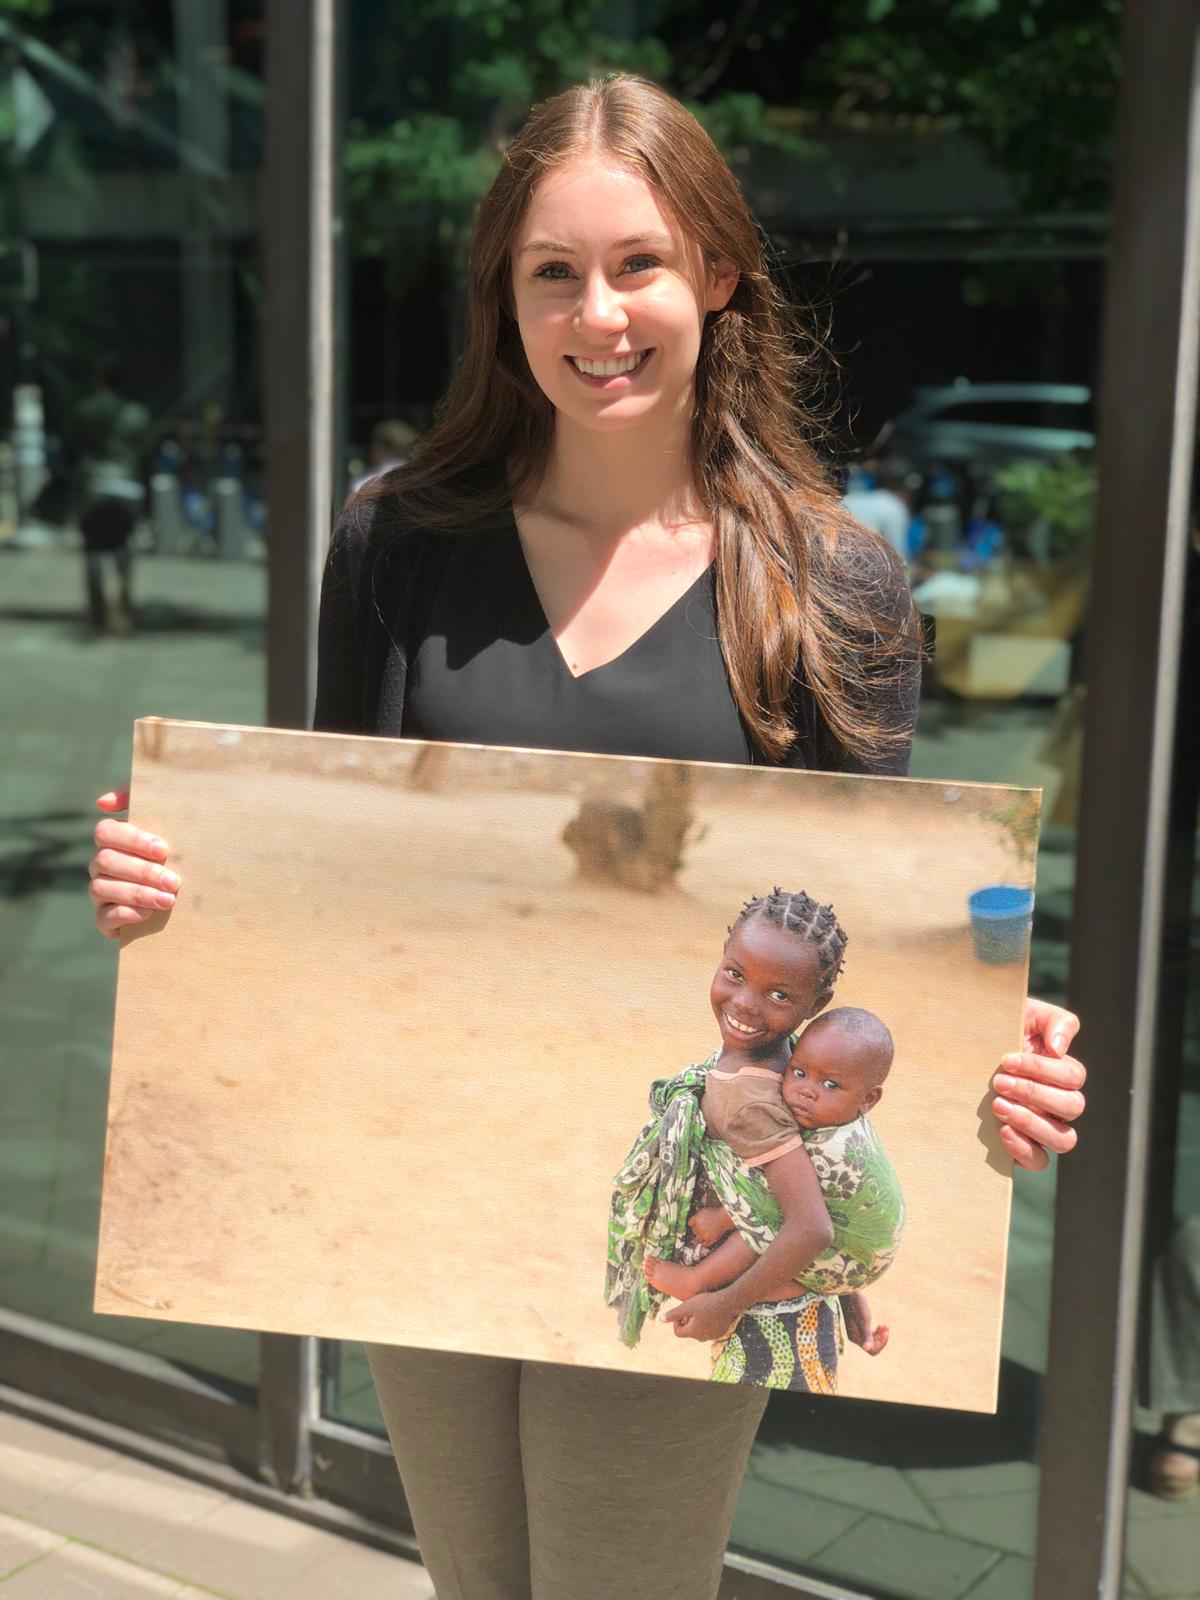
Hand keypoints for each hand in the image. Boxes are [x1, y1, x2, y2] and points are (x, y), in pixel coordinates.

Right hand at [89, 785, 178, 938]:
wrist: (191, 895)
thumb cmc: (177, 852)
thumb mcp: (168, 823)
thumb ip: (139, 801)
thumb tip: (103, 802)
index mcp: (113, 840)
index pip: (105, 832)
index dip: (132, 840)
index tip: (164, 850)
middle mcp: (101, 864)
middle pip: (106, 861)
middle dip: (143, 872)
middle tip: (174, 882)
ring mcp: (100, 892)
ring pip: (101, 888)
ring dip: (137, 894)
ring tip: (168, 900)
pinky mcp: (105, 919)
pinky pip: (102, 918)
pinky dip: (124, 914)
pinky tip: (147, 914)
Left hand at [664, 1290, 735, 1342]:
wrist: (728, 1302)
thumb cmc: (706, 1302)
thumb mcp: (687, 1306)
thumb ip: (674, 1314)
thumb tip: (660, 1319)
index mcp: (692, 1332)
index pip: (678, 1332)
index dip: (676, 1321)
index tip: (681, 1311)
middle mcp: (702, 1337)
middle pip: (688, 1331)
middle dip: (687, 1320)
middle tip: (691, 1308)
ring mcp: (712, 1336)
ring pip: (699, 1330)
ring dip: (697, 1321)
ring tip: (701, 1308)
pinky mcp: (720, 1332)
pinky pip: (709, 1329)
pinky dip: (707, 1322)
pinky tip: (710, 1311)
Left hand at [687, 1206, 733, 1246]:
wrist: (724, 1218)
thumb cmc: (714, 1213)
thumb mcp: (703, 1211)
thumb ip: (696, 1216)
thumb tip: (693, 1220)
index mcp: (696, 1220)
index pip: (690, 1223)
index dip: (693, 1223)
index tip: (695, 1223)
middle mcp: (699, 1228)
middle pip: (693, 1231)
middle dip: (697, 1229)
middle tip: (702, 1227)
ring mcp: (704, 1235)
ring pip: (697, 1239)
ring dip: (700, 1236)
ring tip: (704, 1233)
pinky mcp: (710, 1240)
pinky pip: (704, 1244)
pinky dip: (705, 1242)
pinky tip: (707, 1238)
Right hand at [841, 1293, 888, 1355]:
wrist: (849, 1292)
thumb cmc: (857, 1304)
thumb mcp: (864, 1320)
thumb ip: (866, 1335)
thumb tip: (867, 1348)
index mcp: (855, 1338)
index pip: (871, 1350)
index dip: (881, 1344)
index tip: (886, 1333)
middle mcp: (855, 1337)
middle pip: (872, 1346)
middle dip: (881, 1339)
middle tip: (887, 1329)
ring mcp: (857, 1332)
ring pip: (872, 1340)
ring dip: (880, 1335)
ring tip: (886, 1326)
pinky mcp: (859, 1326)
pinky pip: (870, 1334)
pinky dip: (877, 1331)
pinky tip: (882, 1325)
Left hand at [991, 997, 1084, 1171]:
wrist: (961, 1050)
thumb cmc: (997, 1030)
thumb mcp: (1025, 1014)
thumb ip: (1054, 1021)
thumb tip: (1060, 1048)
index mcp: (1062, 1072)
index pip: (1072, 1076)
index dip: (1041, 1069)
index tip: (1006, 1060)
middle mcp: (1058, 1103)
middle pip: (1072, 1106)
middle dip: (1033, 1093)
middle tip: (998, 1082)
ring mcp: (1043, 1127)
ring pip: (1064, 1139)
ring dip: (1032, 1122)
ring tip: (998, 1105)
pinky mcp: (1023, 1148)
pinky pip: (1039, 1161)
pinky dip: (1025, 1149)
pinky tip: (1002, 1132)